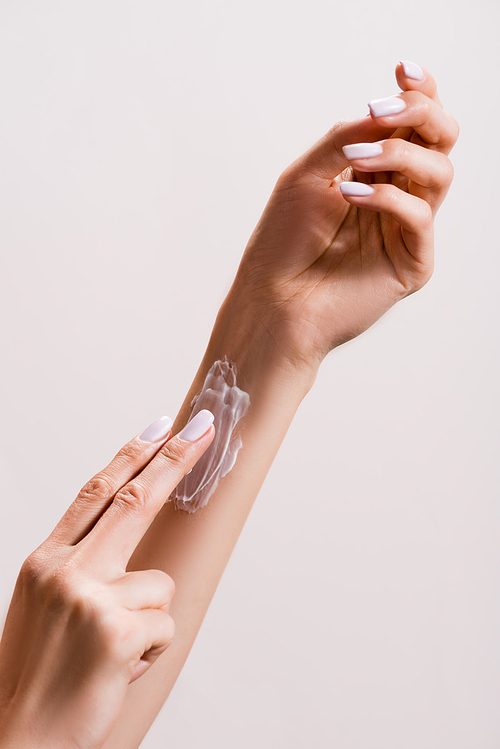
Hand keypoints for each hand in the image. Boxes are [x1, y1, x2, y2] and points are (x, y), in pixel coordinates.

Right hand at [0, 412, 213, 748]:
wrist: (17, 738)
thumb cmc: (38, 674)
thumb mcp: (44, 606)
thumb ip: (82, 566)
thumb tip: (129, 537)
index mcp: (45, 560)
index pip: (96, 492)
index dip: (132, 455)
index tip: (160, 427)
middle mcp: (64, 570)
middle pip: (135, 499)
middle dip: (175, 459)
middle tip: (204, 427)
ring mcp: (88, 597)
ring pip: (160, 583)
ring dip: (148, 620)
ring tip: (111, 652)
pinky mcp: (115, 630)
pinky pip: (165, 624)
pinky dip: (150, 650)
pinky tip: (116, 670)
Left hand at [233, 62, 458, 368]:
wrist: (273, 302)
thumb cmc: (281, 243)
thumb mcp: (307, 175)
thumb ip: (346, 138)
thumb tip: (385, 112)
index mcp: (373, 173)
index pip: (412, 125)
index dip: (417, 93)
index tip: (401, 68)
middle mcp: (396, 196)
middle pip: (440, 140)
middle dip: (421, 113)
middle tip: (386, 109)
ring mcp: (406, 229)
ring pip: (440, 171)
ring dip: (400, 153)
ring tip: (355, 158)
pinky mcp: (412, 261)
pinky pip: (419, 215)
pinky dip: (386, 197)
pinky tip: (349, 195)